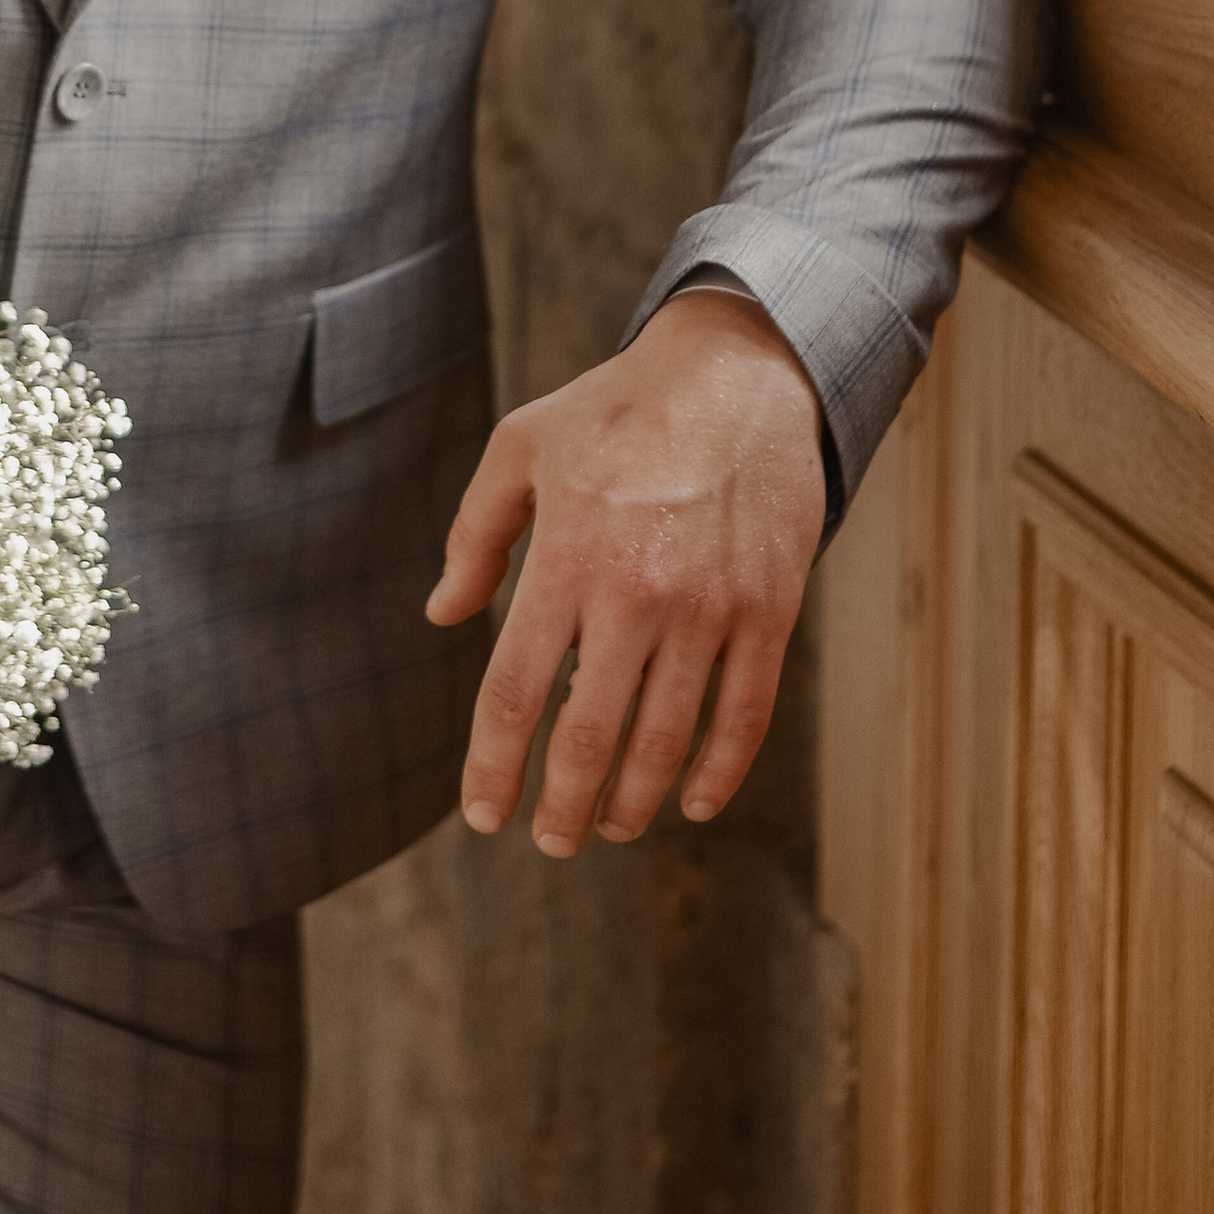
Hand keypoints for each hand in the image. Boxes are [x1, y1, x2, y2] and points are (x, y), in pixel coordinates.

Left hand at [426, 288, 825, 855]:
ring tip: (609, 825)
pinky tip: (694, 803)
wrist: (739, 371)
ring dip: (633, 800)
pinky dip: (719, 773)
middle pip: (588, 735)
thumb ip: (475, 537)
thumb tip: (443, 616)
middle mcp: (636, 591)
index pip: (516, 692)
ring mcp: (710, 606)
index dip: (493, 766)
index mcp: (566, 557)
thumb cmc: (617, 408)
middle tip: (549, 841)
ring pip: (667, 739)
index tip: (483, 814)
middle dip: (562, 807)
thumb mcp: (520, 449)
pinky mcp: (769, 610)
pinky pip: (745, 715)